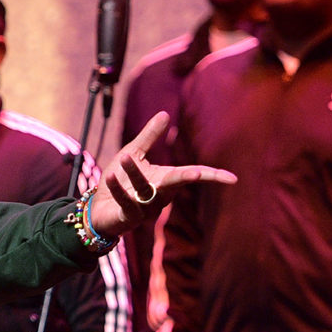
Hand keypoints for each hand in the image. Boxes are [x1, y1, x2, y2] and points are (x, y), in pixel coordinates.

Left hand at [88, 112, 235, 239]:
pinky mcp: (127, 217)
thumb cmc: (119, 180)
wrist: (99, 208)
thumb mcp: (133, 153)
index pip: (191, 175)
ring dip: (135, 173)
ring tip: (126, 157)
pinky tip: (111, 177)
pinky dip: (119, 190)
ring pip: (145, 191)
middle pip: (175, 184)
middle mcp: (160, 195)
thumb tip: (165, 114)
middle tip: (196, 173)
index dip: (212, 176)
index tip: (233, 179)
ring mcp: (145, 208)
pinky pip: (126, 204)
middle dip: (185, 178)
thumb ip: (149, 137)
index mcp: (165, 179)